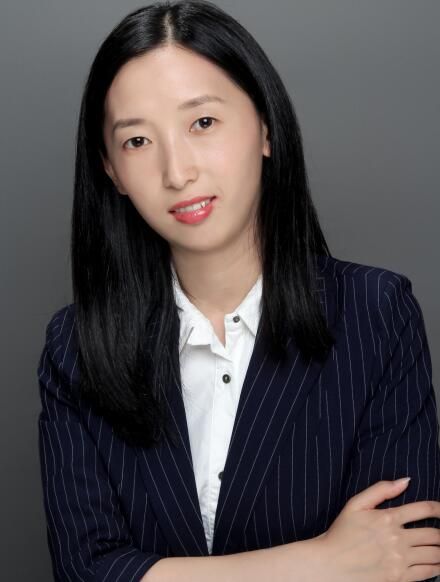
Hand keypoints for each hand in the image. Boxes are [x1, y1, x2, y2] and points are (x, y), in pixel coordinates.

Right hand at [314, 478, 439, 581]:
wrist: (330, 564)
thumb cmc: (341, 533)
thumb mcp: (355, 504)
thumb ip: (380, 490)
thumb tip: (405, 481)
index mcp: (387, 517)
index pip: (424, 509)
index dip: (439, 509)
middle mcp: (397, 538)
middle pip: (434, 534)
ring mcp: (399, 560)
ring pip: (435, 554)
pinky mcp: (399, 578)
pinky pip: (428, 572)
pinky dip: (437, 567)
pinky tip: (437, 563)